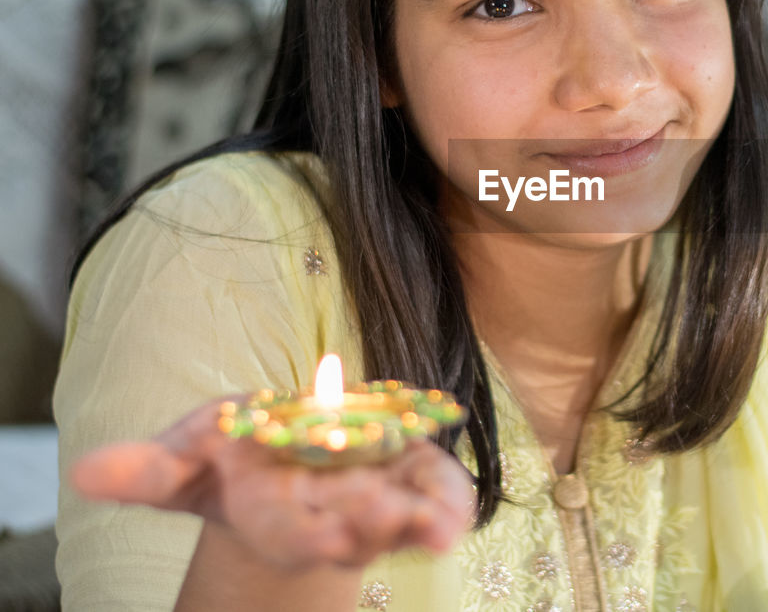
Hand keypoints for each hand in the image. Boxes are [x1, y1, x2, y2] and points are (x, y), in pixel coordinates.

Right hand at [71, 397, 476, 569]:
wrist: (290, 460)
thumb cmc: (236, 458)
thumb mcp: (190, 458)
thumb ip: (148, 471)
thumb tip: (83, 472)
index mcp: (279, 516)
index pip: (293, 533)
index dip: (308, 535)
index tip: (325, 537)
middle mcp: (333, 518)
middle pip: (356, 534)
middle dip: (370, 526)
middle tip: (388, 516)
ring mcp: (380, 501)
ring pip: (404, 521)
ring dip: (423, 523)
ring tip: (440, 527)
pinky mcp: (414, 477)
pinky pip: (439, 493)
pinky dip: (449, 501)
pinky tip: (456, 508)